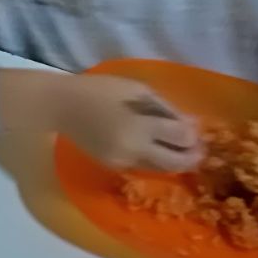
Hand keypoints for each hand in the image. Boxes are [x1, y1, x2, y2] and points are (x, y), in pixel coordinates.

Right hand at [0, 70, 200, 171]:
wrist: (60, 106)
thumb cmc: (98, 89)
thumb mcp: (135, 89)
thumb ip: (164, 107)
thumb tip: (190, 125)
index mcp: (139, 126)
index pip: (180, 137)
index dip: (193, 134)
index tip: (195, 127)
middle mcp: (134, 149)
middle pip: (176, 163)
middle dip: (192, 156)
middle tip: (197, 147)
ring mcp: (123, 162)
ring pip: (161, 169)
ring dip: (175, 160)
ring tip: (178, 147)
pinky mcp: (114, 167)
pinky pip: (143, 166)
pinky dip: (154, 159)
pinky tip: (153, 147)